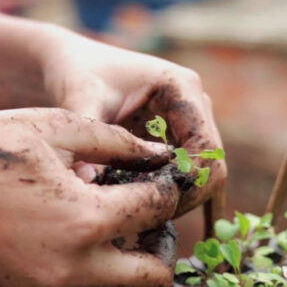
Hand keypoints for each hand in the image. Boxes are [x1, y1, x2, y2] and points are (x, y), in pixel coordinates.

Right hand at [0, 108, 178, 286]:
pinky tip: (75, 238)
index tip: (156, 175)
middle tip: (146, 215)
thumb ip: (117, 143)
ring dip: (132, 264)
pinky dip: (94, 273)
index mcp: (88, 219)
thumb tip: (158, 157)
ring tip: (114, 227)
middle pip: (157, 278)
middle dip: (164, 244)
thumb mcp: (57, 127)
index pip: (160, 210)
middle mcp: (75, 267)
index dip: (167, 186)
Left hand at [40, 29, 226, 215]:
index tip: (154, 207)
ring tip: (140, 219)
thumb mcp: (79, 101)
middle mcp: (196, 104)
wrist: (73, 64)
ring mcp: (191, 122)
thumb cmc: (76, 74)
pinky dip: (179, 198)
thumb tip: (87, 185)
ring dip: (178, 200)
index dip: (188, 183)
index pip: (206, 147)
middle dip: (185, 198)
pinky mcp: (180, 138)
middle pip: (213, 166)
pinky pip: (191, 176)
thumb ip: (88, 139)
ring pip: (204, 176)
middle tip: (145, 223)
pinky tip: (157, 219)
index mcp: (182, 88)